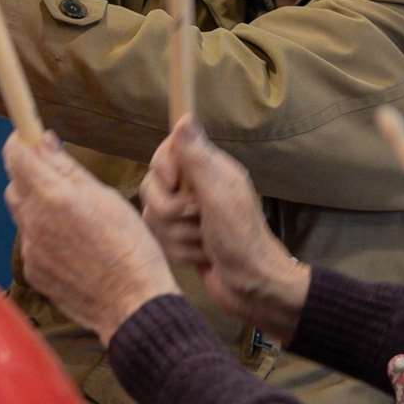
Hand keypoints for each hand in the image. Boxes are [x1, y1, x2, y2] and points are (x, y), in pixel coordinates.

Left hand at [3, 130, 180, 344]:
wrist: (132, 302)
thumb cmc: (129, 246)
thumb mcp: (106, 197)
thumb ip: (68, 169)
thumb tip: (43, 142)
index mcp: (53, 197)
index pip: (16, 155)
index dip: (21, 142)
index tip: (32, 137)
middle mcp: (34, 222)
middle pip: (15, 184)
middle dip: (32, 175)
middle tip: (62, 178)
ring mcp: (30, 249)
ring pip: (23, 215)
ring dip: (39, 207)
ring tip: (75, 218)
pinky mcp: (33, 271)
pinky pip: (32, 243)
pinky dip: (46, 237)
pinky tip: (75, 246)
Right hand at [143, 117, 310, 341]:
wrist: (251, 287)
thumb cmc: (241, 238)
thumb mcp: (220, 194)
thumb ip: (197, 157)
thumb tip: (185, 116)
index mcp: (208, 170)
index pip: (164, 153)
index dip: (165, 170)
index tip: (177, 184)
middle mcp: (194, 188)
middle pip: (152, 187)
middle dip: (173, 211)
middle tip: (200, 220)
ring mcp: (186, 216)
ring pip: (153, 217)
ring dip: (179, 235)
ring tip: (205, 242)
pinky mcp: (180, 241)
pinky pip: (158, 239)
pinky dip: (179, 251)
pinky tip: (201, 257)